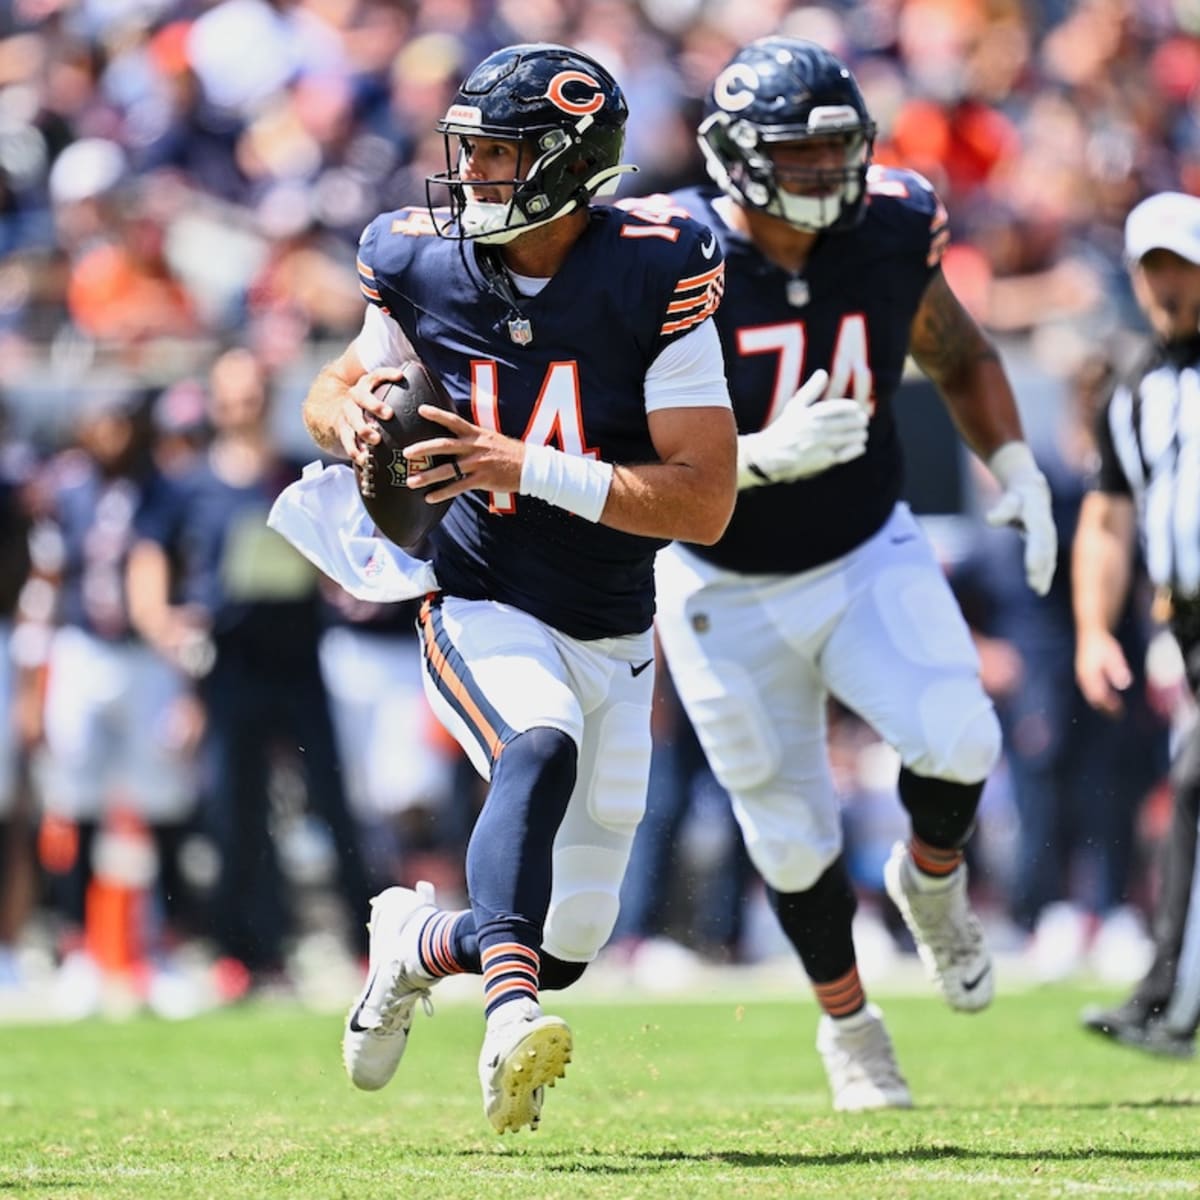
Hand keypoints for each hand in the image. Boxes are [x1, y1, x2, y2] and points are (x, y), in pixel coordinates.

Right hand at [338, 368, 406, 465]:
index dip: (387, 374)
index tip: (400, 376)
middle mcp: (354, 397)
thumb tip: (434, 397)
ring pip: (352, 420)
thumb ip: (400, 394)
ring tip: (376, 440)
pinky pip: (347, 441)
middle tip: (389, 414)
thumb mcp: (379, 393)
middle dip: (375, 405)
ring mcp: (346, 413)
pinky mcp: (342, 430)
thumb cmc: (371, 404)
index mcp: (366, 385)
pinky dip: (355, 450)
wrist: (336, 410)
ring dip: (364, 430)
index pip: (376, 375)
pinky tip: (364, 459)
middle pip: (362, 398)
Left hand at [404, 404, 525, 500]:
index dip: (437, 414)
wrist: (529, 466)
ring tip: (411, 481)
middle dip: (423, 449)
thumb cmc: (507, 452)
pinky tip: (429, 498)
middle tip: (406, 453)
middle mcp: (474, 447)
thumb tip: (454, 438)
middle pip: (444, 445)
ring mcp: (477, 464)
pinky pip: (458, 487)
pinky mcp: (482, 479)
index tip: (420, 409)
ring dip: (427, 476)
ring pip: (448, 470)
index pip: (453, 421)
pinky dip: (442, 493)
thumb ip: (471, 437)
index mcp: (475, 434)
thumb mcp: (489, 438)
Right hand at [737, 369, 868, 487]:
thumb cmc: (784, 428)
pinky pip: (844, 454)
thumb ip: (811, 389)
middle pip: (846, 423)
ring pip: (848, 438)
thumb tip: (823, 372)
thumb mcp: (795, 406)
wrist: (769, 455)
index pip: (838, 408)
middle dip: (858, 421)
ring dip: (859, 435)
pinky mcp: (822, 460)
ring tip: (862, 434)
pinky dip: (855, 450)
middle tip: (864, 421)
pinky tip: (860, 447)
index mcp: (811, 414)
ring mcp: (821, 445)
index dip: (851, 408)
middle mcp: (817, 429)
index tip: (858, 408)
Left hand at [985, 442, 1056, 596]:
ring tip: (1039, 591)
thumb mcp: (1010, 499)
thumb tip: (990, 519)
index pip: (1038, 539)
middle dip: (1041, 569)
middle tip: (1036, 587)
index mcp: (1039, 518)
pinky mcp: (1046, 543)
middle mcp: (1046, 529)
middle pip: (1045, 552)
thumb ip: (1002, 509)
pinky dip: (1045, 573)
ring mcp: (1048, 536)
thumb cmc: (1018, 497)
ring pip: (1048, 558)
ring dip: (1044, 575)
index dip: (1035, 554)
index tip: (1032, 569)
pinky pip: (1047, 560)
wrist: (1032, 490)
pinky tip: (1040, 588)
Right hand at [1075, 627, 1132, 716]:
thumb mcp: (1113, 655)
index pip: (1098, 696)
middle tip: (1117, 716)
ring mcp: (1082, 676)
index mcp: (1089, 675)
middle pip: (1093, 698)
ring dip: (1102, 703)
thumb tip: (1124, 684)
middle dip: (1104, 708)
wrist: (1090, 632)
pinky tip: (1108, 696)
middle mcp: (1083, 678)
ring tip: (1113, 709)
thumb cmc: (1102, 644)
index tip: (1119, 713)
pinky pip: (1091, 689)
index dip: (1109, 706)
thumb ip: (1117, 669)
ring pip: (1091, 695)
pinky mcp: (1084, 674)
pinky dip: (1100, 696)